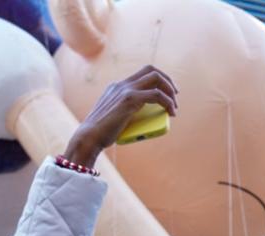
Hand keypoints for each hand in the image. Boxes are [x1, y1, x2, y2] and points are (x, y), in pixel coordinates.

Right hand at [63, 65, 177, 168]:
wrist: (89, 136)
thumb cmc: (101, 133)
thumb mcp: (113, 117)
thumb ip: (124, 113)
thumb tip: (139, 120)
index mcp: (117, 87)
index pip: (142, 74)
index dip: (158, 80)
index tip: (167, 93)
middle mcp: (121, 84)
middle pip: (151, 70)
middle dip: (167, 80)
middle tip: (174, 96)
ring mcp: (126, 90)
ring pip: (156, 78)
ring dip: (170, 91)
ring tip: (174, 106)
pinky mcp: (130, 100)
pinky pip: (157, 95)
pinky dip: (168, 102)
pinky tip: (171, 112)